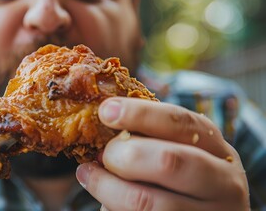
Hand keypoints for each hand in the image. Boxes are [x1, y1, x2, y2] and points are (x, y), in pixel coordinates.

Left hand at [76, 97, 249, 210]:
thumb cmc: (180, 178)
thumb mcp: (179, 150)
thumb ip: (151, 138)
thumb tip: (106, 118)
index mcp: (216, 148)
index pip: (180, 123)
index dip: (140, 114)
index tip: (106, 111)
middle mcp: (223, 183)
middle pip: (168, 161)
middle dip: (124, 155)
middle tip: (102, 155)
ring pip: (147, 202)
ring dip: (108, 187)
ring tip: (89, 175)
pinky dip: (113, 207)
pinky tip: (104, 201)